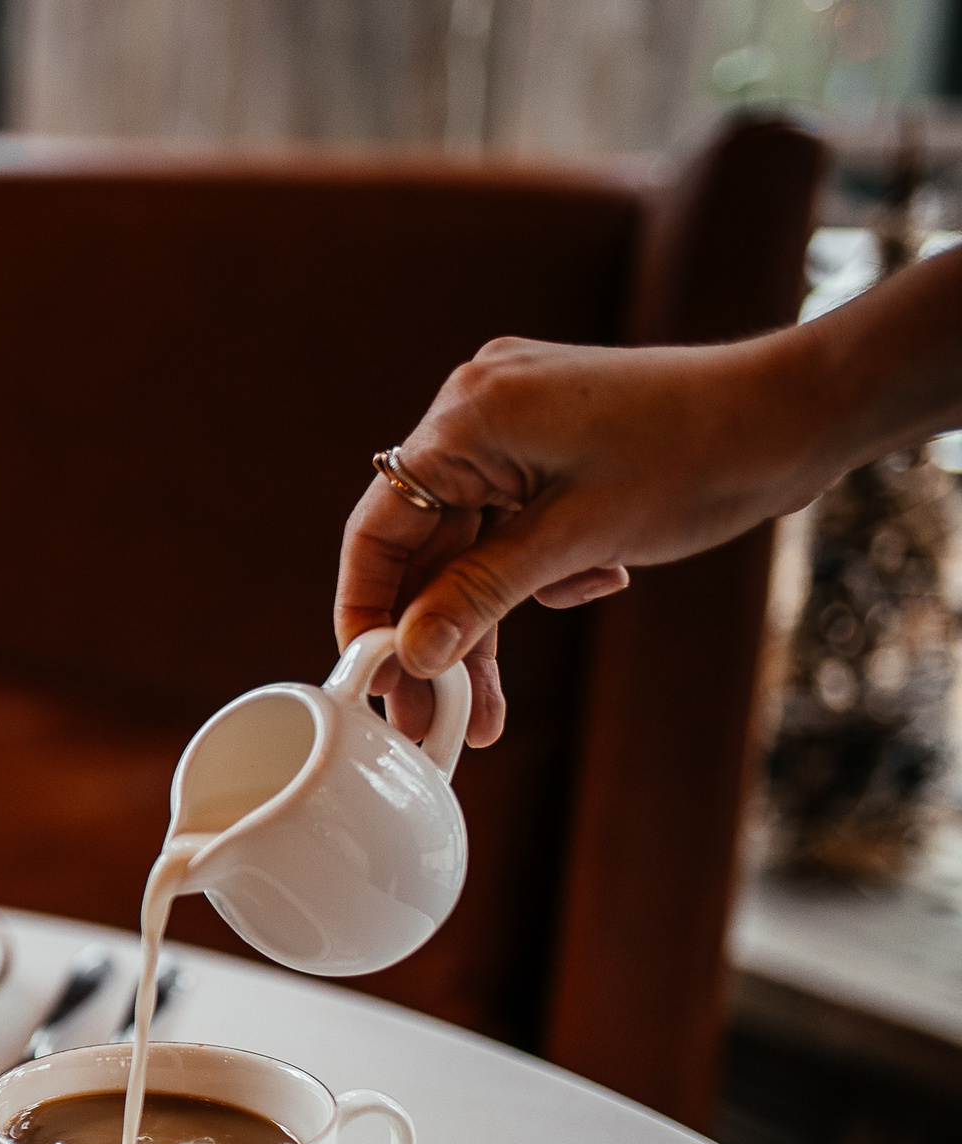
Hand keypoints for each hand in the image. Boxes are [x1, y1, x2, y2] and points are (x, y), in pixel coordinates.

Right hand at [335, 335, 828, 744]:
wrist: (798, 412)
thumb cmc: (700, 456)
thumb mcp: (577, 541)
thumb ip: (480, 596)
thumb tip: (410, 654)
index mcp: (469, 415)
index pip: (379, 527)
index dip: (365, 610)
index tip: (370, 680)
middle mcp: (477, 408)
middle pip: (423, 543)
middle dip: (434, 633)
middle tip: (434, 717)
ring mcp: (513, 421)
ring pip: (468, 542)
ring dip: (486, 617)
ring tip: (492, 705)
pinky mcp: (548, 440)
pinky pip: (508, 521)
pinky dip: (534, 570)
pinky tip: (593, 583)